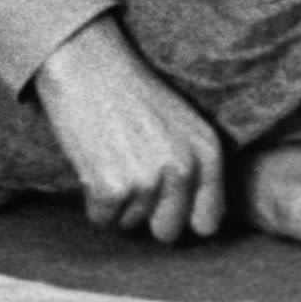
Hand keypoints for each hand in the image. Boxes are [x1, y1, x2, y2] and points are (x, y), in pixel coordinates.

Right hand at [29, 17, 227, 242]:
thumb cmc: (136, 98)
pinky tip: (96, 166)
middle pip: (168, 232)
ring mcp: (148, 180)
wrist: (91, 69)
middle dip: (148, 216)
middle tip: (132, 181)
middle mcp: (184, 168)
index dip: (186, 220)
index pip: (209, 221)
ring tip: (114, 160)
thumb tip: (198, 224)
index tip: (167, 209)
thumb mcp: (184, 126)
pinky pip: (102, 219)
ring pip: (131, 224)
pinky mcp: (111, 188)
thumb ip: (197, 168)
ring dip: (118, 202)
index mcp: (208, 152)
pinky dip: (94, 202)